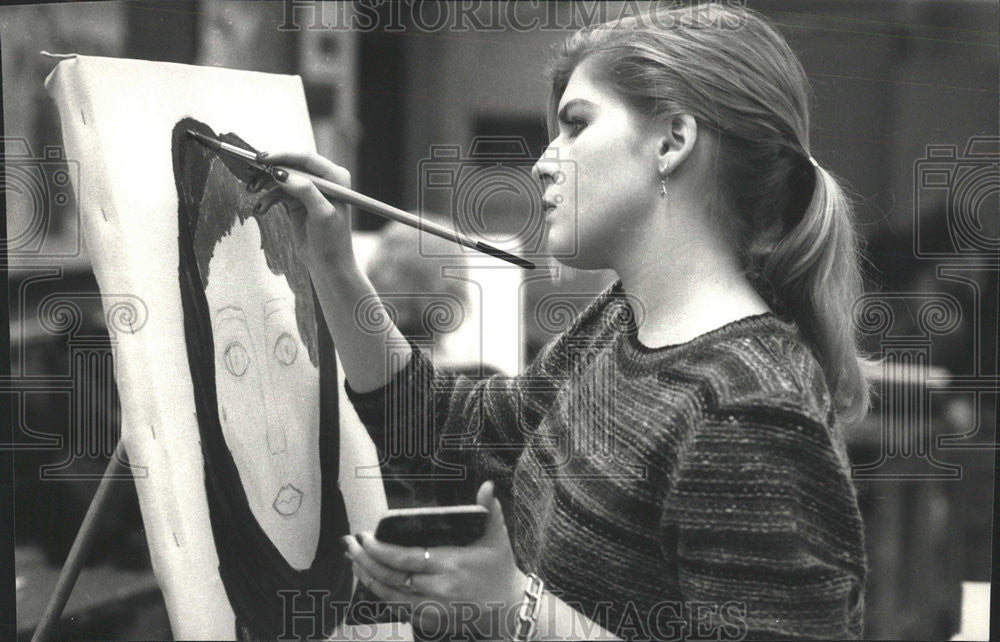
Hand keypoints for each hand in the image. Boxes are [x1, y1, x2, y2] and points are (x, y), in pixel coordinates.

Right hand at [246, 150, 354, 270]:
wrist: (328, 264)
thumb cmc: (332, 240)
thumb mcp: (322, 214)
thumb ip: (305, 191)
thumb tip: (282, 174)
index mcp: (335, 177)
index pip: (306, 159)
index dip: (283, 156)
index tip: (263, 159)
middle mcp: (323, 179)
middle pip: (291, 166)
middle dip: (269, 170)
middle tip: (250, 172)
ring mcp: (309, 189)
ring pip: (281, 178)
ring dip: (265, 184)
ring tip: (251, 191)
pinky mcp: (297, 201)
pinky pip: (278, 193)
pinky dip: (268, 199)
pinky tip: (261, 208)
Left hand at [344, 481, 526, 637]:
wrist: (507, 609)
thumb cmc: (500, 570)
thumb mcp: (497, 538)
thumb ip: (490, 510)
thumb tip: (487, 486)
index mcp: (450, 565)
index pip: (405, 558)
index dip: (380, 549)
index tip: (366, 537)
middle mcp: (437, 590)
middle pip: (390, 577)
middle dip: (365, 560)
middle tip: (351, 544)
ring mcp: (432, 609)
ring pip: (389, 595)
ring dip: (367, 577)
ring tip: (354, 560)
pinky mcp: (429, 620)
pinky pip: (397, 608)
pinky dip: (381, 593)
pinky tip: (371, 580)